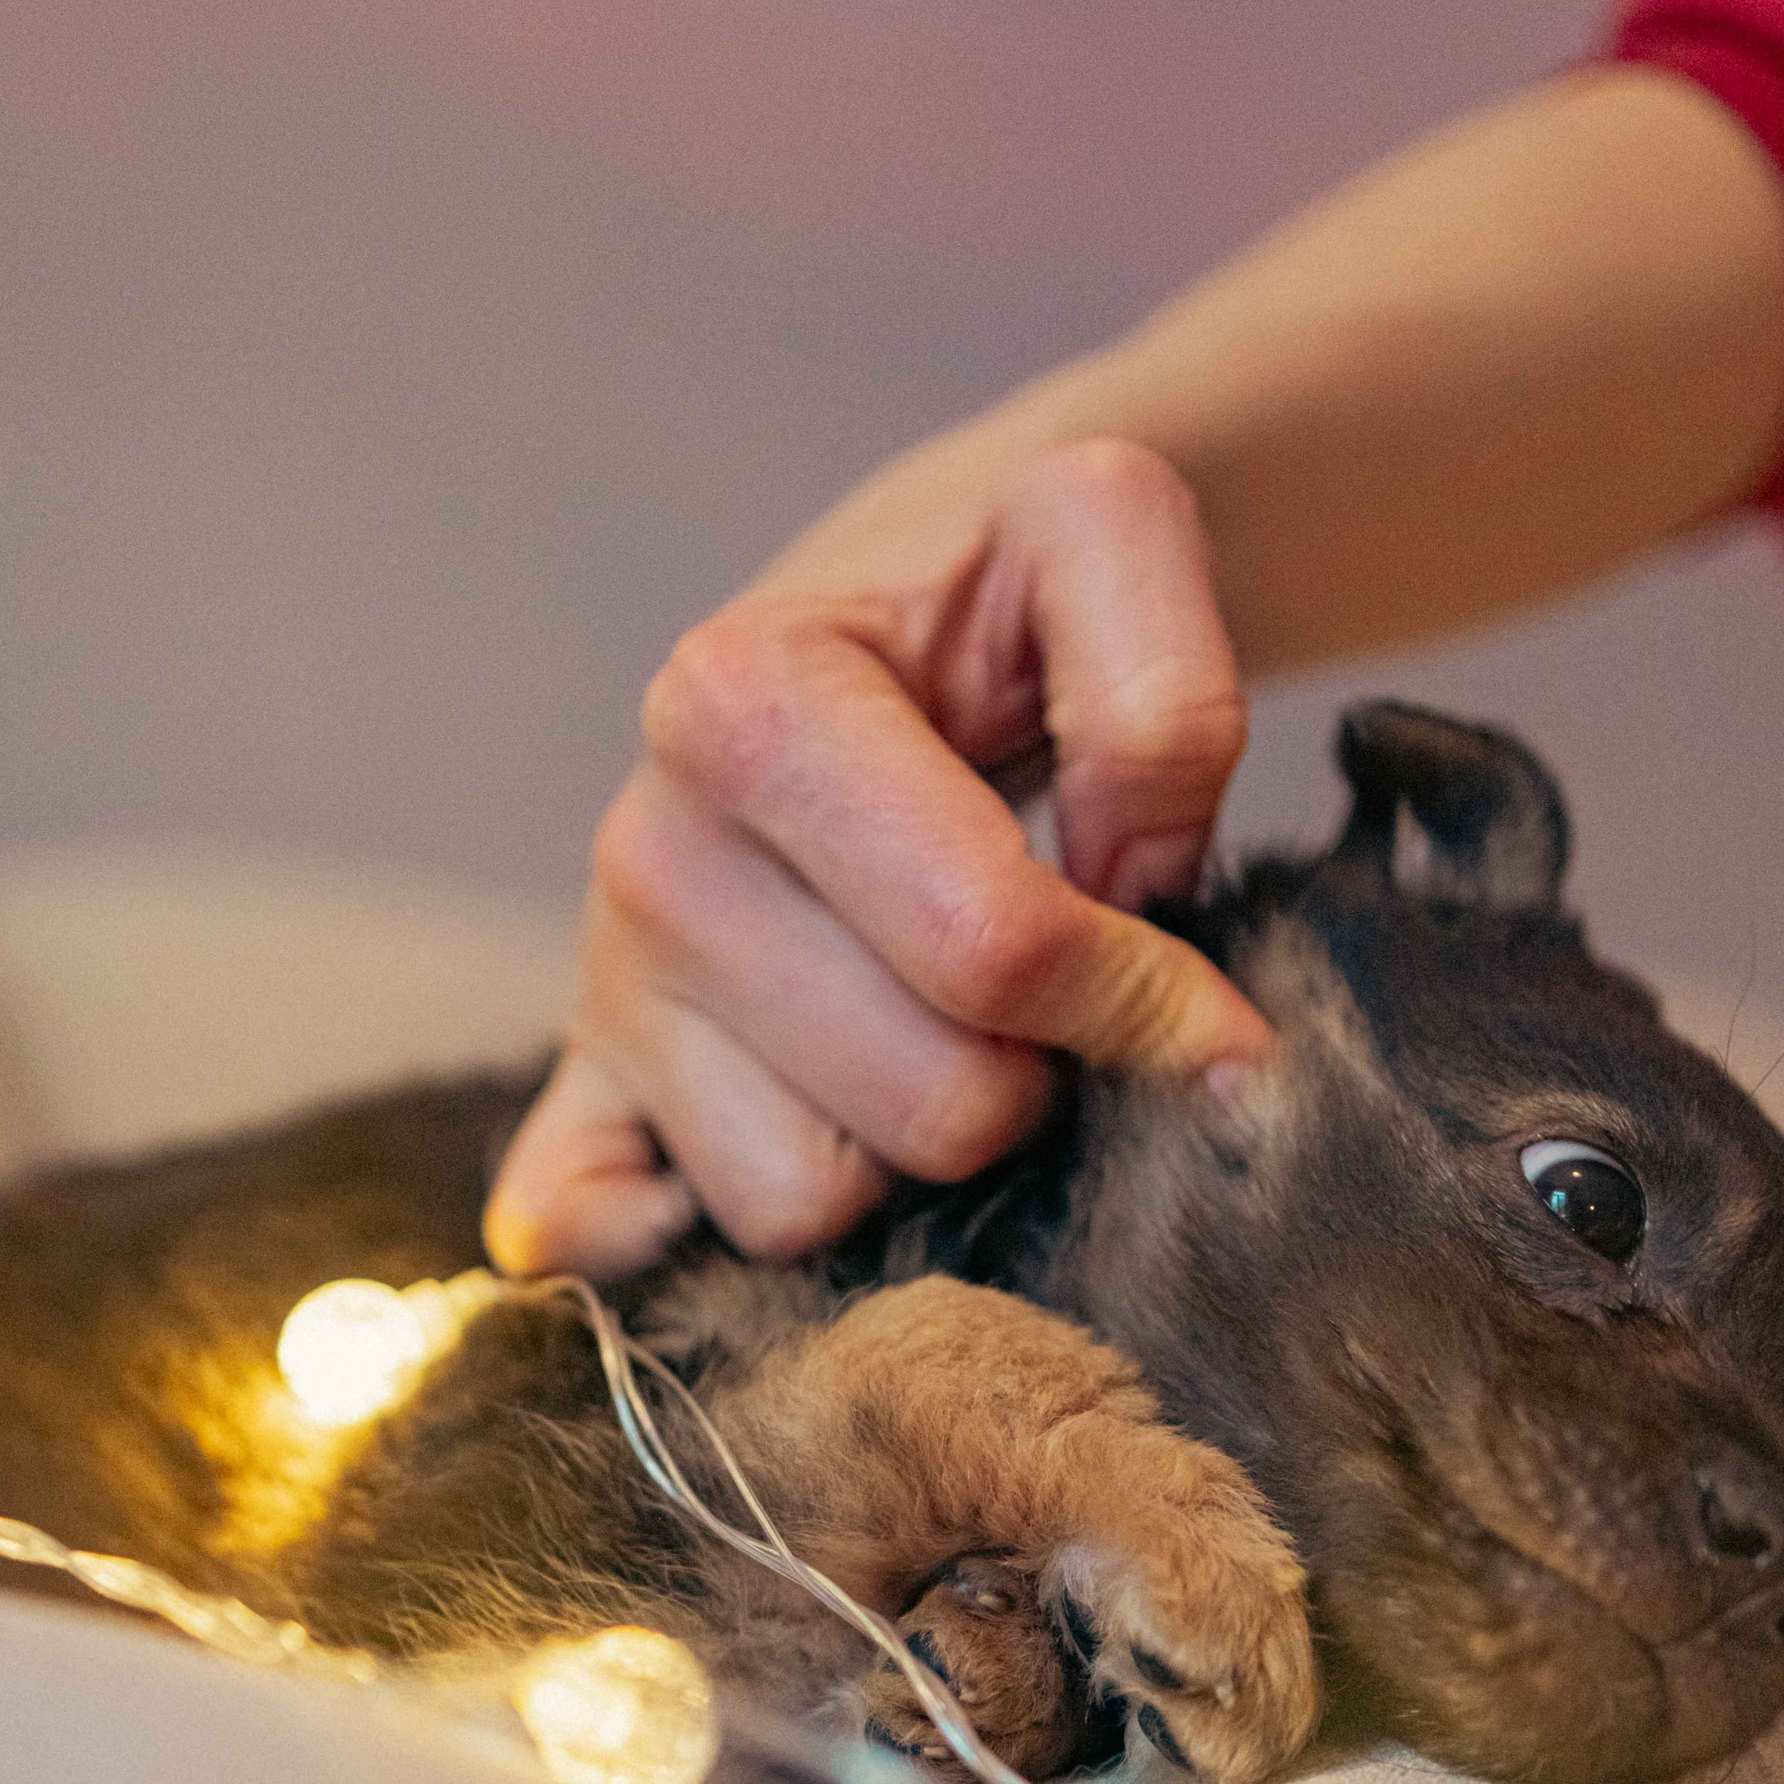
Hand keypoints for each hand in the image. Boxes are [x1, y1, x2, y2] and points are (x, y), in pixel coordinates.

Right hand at [483, 436, 1272, 1277]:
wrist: (901, 610)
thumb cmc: (1006, 595)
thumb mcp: (1111, 545)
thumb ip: (1162, 706)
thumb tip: (1121, 908)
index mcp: (743, 702)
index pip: (991, 951)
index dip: (1137, 995)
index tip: (1194, 985)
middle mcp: (643, 852)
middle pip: (926, 1111)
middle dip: (1033, 1075)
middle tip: (1042, 983)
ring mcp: (605, 984)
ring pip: (811, 1205)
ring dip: (916, 1144)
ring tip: (939, 1017)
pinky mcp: (590, 1085)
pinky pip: (613, 1237)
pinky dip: (669, 1233)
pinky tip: (769, 1142)